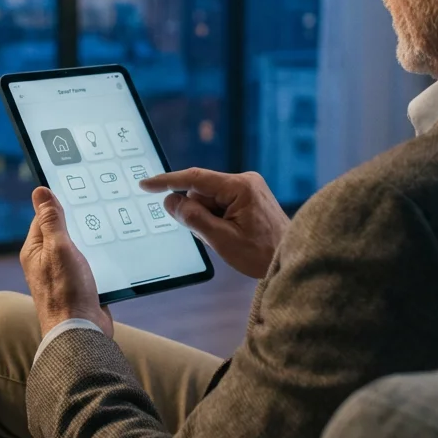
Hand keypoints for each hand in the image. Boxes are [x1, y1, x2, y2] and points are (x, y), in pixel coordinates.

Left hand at [19, 186, 112, 336]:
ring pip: (79, 249)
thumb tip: (39, 191)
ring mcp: (63, 276)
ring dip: (92, 242)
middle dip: (79, 223)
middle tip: (99, 208)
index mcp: (34, 251)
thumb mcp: (59, 248)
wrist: (82, 333)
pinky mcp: (79, 287)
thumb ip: (51, 220)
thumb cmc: (67, 292)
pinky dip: (100, 258)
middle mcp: (45, 263)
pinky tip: (113, 252)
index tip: (80, 193)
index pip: (44, 217)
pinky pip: (90, 264)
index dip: (60, 205)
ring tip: (109, 229)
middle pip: (63, 232)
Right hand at [140, 169, 289, 278]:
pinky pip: (220, 204)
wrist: (292, 259)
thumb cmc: (262, 254)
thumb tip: (171, 201)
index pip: (195, 178)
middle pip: (201, 192)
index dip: (167, 182)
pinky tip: (232, 234)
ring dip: (209, 219)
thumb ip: (193, 218)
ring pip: (209, 200)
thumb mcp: (222, 240)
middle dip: (199, 214)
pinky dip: (217, 219)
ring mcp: (248, 188)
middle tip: (217, 237)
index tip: (146, 185)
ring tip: (230, 238)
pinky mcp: (249, 196)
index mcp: (240, 187)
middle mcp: (244, 181)